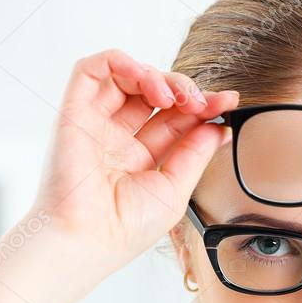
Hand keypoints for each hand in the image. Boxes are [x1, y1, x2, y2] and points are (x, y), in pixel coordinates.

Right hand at [28, 48, 238, 273]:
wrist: (88, 240)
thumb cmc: (126, 228)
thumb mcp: (175, 189)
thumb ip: (196, 154)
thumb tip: (220, 126)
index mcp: (141, 158)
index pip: (176, 119)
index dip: (202, 106)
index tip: (228, 102)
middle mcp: (118, 137)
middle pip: (155, 94)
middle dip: (185, 89)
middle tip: (202, 102)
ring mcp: (96, 124)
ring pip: (126, 76)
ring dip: (157, 76)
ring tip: (174, 97)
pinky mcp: (73, 112)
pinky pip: (91, 70)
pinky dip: (121, 62)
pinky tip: (146, 81)